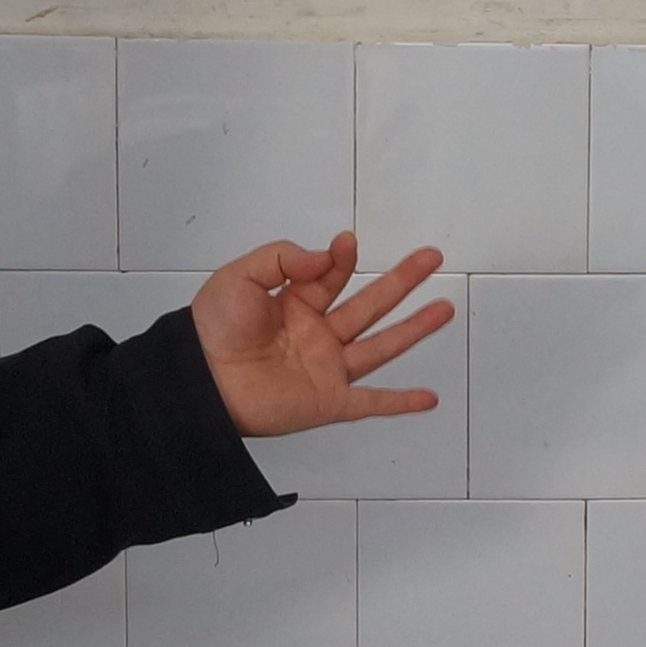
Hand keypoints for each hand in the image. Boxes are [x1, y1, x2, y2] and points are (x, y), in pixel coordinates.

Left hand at [195, 234, 452, 440]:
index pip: (331, 276)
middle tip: (432, 257)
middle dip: (402, 280)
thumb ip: (284, 260)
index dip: (341, 258)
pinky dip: (401, 403)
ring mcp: (327, 368)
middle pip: (370, 304)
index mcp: (295, 304)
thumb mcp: (240, 277)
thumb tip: (328, 257)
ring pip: (381, 345)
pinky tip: (429, 399)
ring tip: (445, 308)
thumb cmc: (212, 330)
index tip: (347, 243)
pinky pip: (372, 403)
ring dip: (414, 328)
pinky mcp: (329, 401)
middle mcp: (318, 334)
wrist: (200, 381)